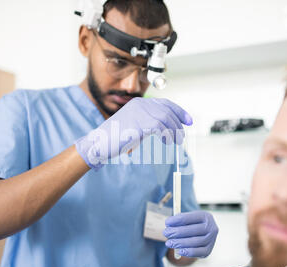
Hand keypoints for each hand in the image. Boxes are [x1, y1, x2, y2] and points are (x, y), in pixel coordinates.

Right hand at [74, 98, 192, 169]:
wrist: (98, 144)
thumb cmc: (114, 138)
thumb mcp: (133, 127)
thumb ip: (146, 124)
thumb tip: (165, 129)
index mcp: (138, 103)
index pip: (164, 103)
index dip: (178, 111)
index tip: (188, 121)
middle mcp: (139, 105)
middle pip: (167, 109)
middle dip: (178, 122)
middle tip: (182, 135)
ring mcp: (139, 113)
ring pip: (166, 118)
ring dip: (174, 130)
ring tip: (175, 141)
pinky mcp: (139, 124)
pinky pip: (160, 126)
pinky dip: (167, 134)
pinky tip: (166, 141)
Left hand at [163, 211, 217, 257]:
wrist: (204, 233)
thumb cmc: (193, 224)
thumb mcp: (188, 218)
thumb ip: (180, 220)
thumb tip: (169, 224)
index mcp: (205, 216)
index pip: (189, 218)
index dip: (176, 220)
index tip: (167, 222)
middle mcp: (211, 227)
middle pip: (192, 230)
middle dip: (177, 232)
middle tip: (166, 233)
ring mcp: (212, 239)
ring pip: (195, 242)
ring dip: (180, 243)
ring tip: (169, 243)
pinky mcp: (209, 250)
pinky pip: (199, 252)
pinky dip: (189, 252)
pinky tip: (179, 251)